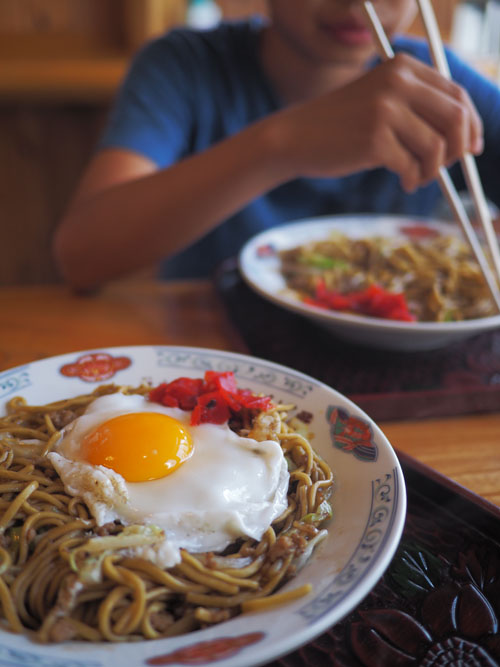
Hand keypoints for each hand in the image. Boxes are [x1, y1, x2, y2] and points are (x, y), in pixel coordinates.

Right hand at [275, 53, 482, 191]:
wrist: (294, 137)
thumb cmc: (339, 125)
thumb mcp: (380, 102)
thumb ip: (417, 109)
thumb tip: (465, 138)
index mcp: (403, 68)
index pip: (456, 95)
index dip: (471, 124)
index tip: (471, 147)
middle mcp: (397, 83)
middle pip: (455, 118)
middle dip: (458, 149)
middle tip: (448, 166)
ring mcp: (385, 111)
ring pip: (436, 147)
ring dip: (433, 170)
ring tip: (417, 178)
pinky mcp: (375, 139)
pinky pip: (412, 167)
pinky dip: (413, 180)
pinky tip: (403, 182)